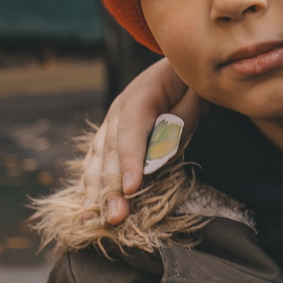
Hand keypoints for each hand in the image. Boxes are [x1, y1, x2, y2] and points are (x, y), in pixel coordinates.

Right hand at [81, 60, 196, 225]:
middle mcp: (117, 111)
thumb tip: (164, 148)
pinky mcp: (109, 135)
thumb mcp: (195, 92)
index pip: (131, 131)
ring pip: (96, 158)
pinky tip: (88, 206)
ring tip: (96, 218)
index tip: (132, 188)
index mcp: (139, 97)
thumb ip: (182, 119)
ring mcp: (110, 123)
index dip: (130, 161)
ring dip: (96, 190)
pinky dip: (91, 183)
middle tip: (116, 216)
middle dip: (112, 187)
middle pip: (110, 151)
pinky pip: (95, 160)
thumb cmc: (189, 81)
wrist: (174, 64)